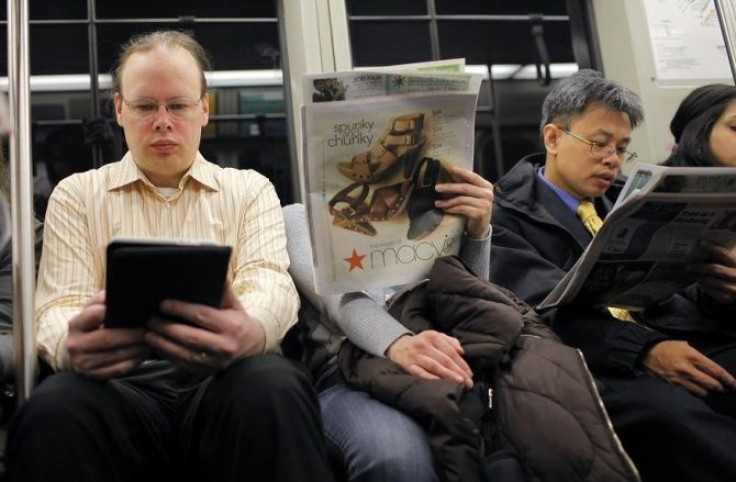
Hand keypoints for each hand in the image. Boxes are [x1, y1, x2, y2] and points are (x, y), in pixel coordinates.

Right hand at [67, 291, 150, 378]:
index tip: (129, 310)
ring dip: (137, 348)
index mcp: (75, 324)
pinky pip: (118, 369)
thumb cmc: (93, 322)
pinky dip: (134, 361)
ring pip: (116, 355)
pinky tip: (144, 353)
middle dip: (132, 334)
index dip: (109, 313)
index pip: (92, 316)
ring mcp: (83, 363)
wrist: (80, 347)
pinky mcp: (93, 375)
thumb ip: (103, 299)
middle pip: (108, 338)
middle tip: (150, 329)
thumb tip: (117, 294)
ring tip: (151, 340)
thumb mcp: (94, 307)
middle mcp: (75, 345)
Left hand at [144, 283, 265, 371]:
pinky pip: (183, 364)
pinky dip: (168, 355)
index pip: (202, 316)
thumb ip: (224, 289)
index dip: (181, 309)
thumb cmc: (238, 320)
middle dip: (167, 328)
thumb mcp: (234, 304)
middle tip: (150, 320)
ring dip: (163, 344)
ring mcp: (216, 361)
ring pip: (184, 353)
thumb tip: (215, 269)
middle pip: (190, 337)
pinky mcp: (207, 371)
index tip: (163, 304)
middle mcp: (224, 345)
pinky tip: (157, 347)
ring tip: (148, 334)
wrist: (252, 346)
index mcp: (231, 326)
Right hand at [386, 331, 472, 387]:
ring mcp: (415, 355)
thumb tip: (461, 351)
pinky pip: (421, 373)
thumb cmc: (421, 343)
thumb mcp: (434, 337)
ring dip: (449, 375)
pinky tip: (442, 383)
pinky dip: (432, 378)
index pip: (451, 351)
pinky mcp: (408, 365)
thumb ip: (449, 341)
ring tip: (460, 382)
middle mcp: (423, 344)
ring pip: (435, 366)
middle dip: (459, 372)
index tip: (470, 374)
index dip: (462, 363)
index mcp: (432, 336)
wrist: (398, 346)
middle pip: (445, 359)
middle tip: (468, 382)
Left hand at [434, 165, 493, 238]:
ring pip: (461, 199)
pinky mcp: (480, 214)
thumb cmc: (474, 209)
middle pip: (465, 188)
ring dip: (447, 201)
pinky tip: (445, 209)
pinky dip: (452, 209)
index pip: (473, 177)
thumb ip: (467, 186)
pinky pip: (462, 209)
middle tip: (437, 188)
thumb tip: (449, 175)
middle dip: (449, 187)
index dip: (461, 172)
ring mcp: (485, 204)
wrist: (481, 228)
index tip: (450, 169)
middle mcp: (488, 194)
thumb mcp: (474, 196)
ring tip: (438, 203)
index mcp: (486, 186)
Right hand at [643, 340, 735, 396]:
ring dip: (708, 391)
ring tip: (711, 389)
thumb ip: (698, 357)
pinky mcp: (673, 384)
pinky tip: (698, 389)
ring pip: (702, 391)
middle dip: (721, 388)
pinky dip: (696, 392)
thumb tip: (710, 368)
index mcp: (692, 356)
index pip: (715, 370)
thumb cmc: (667, 347)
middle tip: (725, 388)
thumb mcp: (685, 346)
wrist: (646, 352)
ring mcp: (680, 378)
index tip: (734, 384)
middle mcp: (688, 368)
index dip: (727, 379)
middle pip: (711, 384)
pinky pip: (690, 392)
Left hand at [686, 240, 735, 303]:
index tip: (700, 242)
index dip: (712, 247)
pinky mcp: (727, 297)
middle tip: (686, 266)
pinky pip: (710, 291)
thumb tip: (699, 244)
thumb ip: (718, 254)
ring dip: (697, 277)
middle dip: (698, 267)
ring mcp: (733, 287)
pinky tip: (697, 281)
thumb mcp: (727, 261)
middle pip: (714, 269)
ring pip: (710, 281)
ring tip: (688, 273)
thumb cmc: (728, 269)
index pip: (724, 253)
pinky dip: (702, 285)